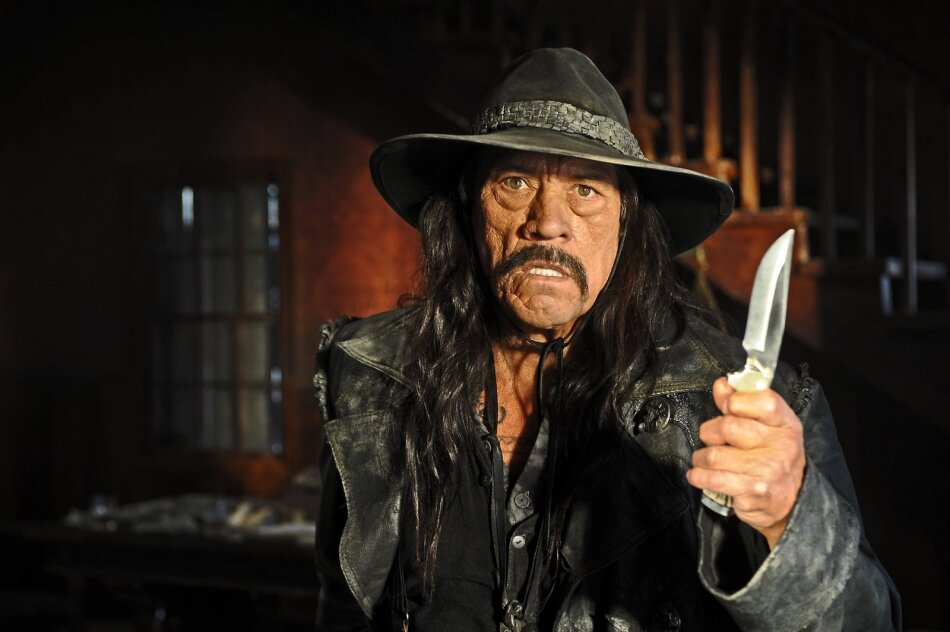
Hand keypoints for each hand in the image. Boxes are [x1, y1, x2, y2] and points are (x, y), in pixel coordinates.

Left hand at [686, 377, 805, 548]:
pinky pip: (713, 478)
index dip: (737, 401)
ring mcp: (769, 471)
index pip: (764, 401)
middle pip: (728, 427)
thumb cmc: (773, 460)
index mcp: (786, 425)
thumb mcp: (767, 428)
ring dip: (701, 457)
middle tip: (711, 438)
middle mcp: (782, 446)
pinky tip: (700, 474)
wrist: (791, 503)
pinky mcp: (754, 492)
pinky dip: (698, 476)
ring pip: (714, 455)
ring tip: (704, 460)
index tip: (727, 407)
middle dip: (709, 432)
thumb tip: (722, 385)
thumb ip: (742, 404)